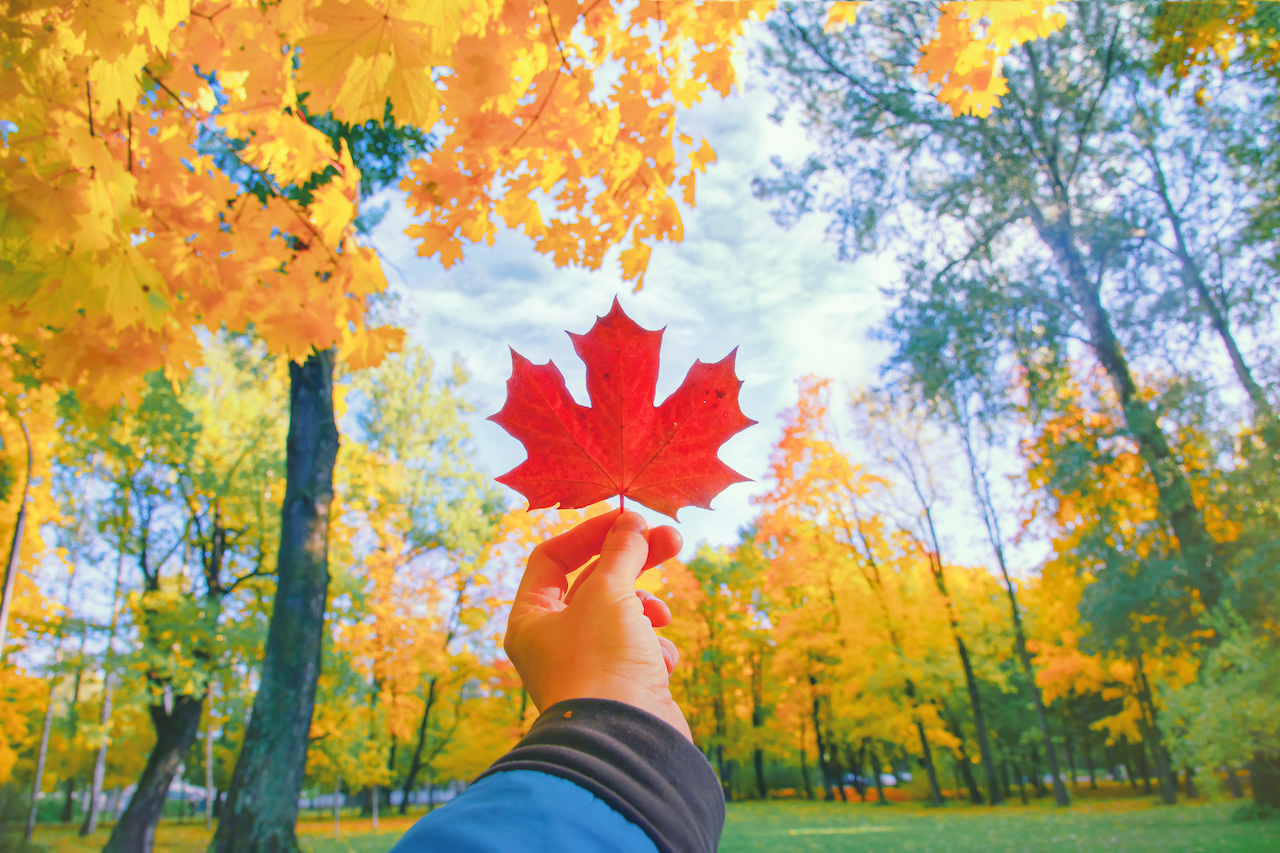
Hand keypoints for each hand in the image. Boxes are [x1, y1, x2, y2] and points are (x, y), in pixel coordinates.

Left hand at [504, 510, 689, 739]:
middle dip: (634, 560)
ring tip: (660, 616)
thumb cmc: (601, 662)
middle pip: (594, 583)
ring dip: (646, 608)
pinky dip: (654, 649)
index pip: (552, 558)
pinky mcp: (620, 686)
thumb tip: (631, 523)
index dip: (590, 533)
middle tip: (672, 538)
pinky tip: (659, 662)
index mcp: (531, 618)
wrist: (624, 740)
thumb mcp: (609, 592)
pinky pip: (639, 651)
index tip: (629, 518)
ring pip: (621, 615)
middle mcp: (553, 641)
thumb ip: (621, 552)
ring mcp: (588, 665)